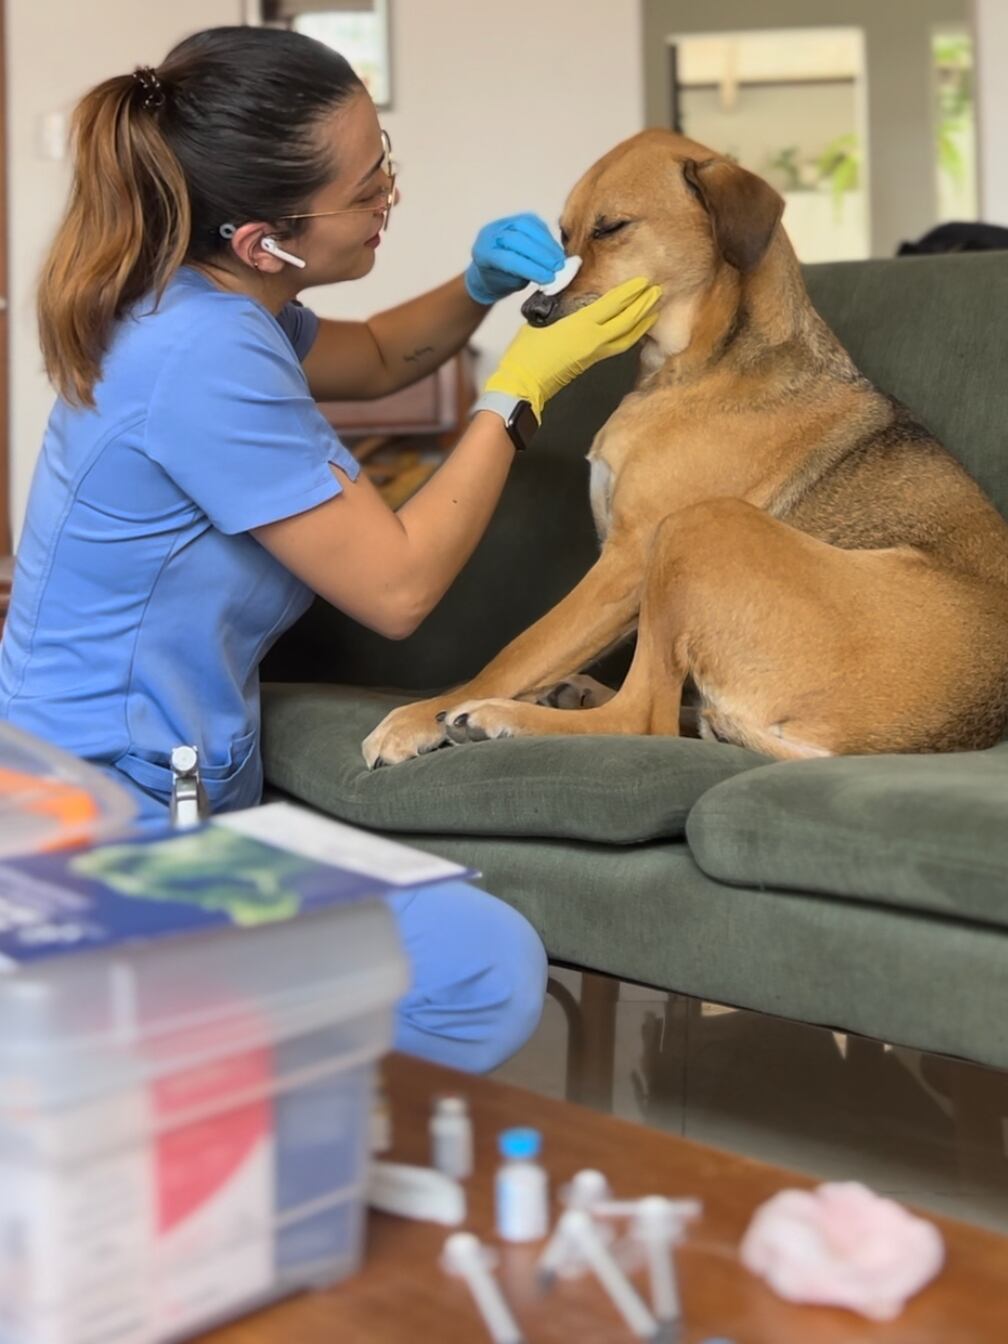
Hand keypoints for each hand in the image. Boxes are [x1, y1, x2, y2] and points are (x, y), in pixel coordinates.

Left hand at [464, 213, 563, 305]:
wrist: (489, 269)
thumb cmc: (499, 280)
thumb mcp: (509, 284)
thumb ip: (526, 276)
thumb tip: (551, 274)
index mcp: (483, 254)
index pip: (509, 259)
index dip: (531, 268)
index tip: (549, 278)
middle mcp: (490, 234)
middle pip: (518, 239)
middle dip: (542, 254)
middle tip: (558, 267)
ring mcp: (503, 223)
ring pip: (527, 226)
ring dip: (547, 244)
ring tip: (560, 259)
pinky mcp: (516, 218)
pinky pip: (534, 223)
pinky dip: (547, 237)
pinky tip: (555, 250)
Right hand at [484, 276, 661, 419]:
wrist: (524, 382)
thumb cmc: (527, 351)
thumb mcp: (543, 320)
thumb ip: (563, 308)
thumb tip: (574, 298)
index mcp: (582, 326)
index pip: (613, 305)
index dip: (630, 292)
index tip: (643, 280)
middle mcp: (594, 340)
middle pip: (628, 321)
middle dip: (643, 306)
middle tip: (657, 291)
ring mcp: (595, 353)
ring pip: (627, 337)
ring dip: (642, 322)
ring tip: (653, 310)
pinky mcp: (593, 361)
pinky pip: (619, 345)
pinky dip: (631, 334)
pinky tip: (634, 329)